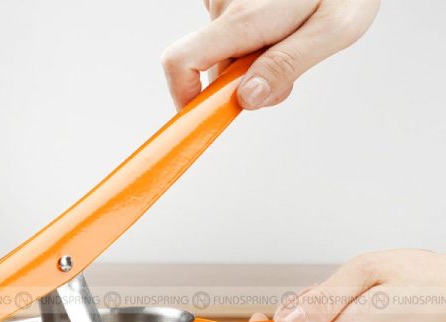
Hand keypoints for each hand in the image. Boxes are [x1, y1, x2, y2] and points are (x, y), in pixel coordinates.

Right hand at [162, 0, 379, 109]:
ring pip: (224, 51)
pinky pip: (231, 30)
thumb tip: (247, 99)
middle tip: (286, 77)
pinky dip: (251, 40)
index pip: (181, 63)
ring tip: (292, 40)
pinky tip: (282, 26)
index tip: (206, 117)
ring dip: (251, 61)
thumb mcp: (334, 28)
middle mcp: (227, 4)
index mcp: (244, 18)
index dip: (183, 97)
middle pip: (211, 67)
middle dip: (240, 84)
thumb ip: (287, 64)